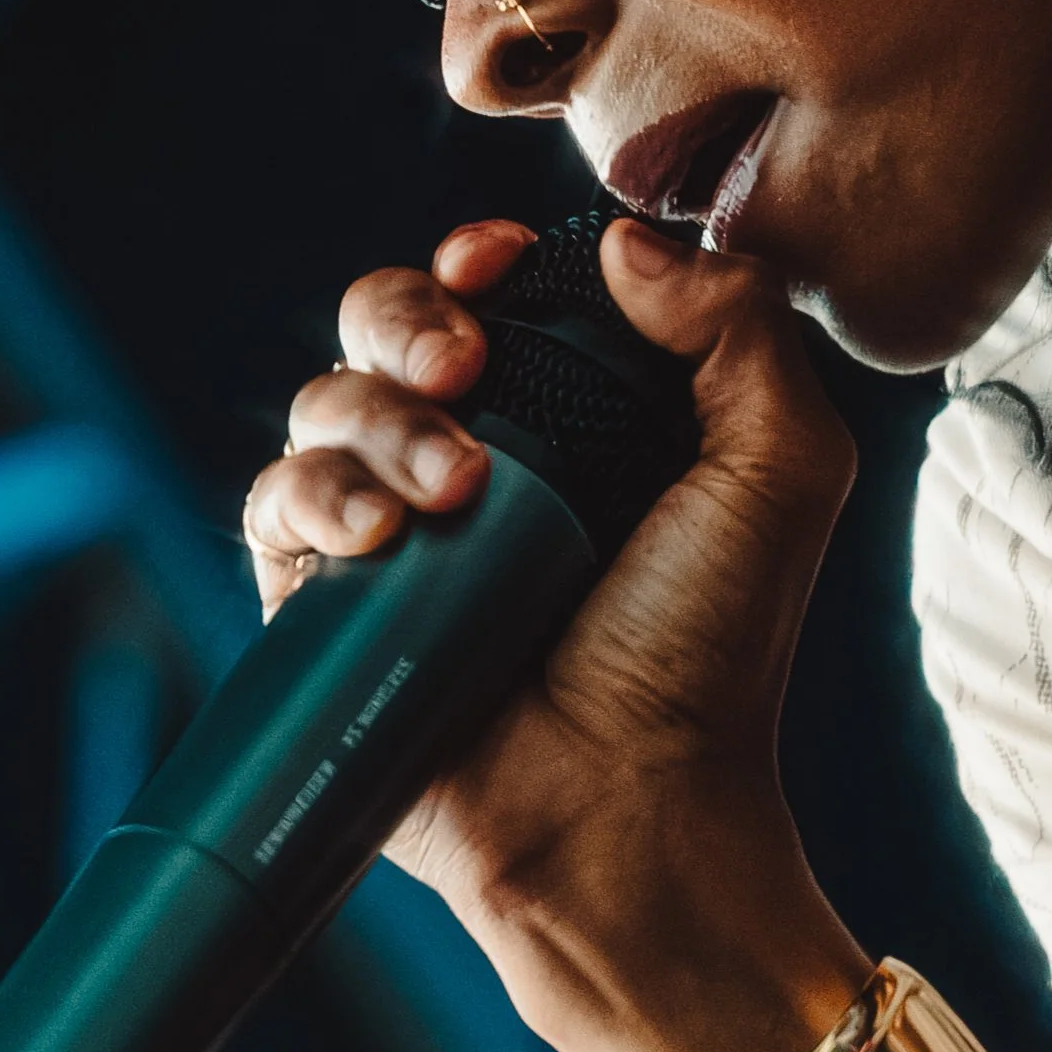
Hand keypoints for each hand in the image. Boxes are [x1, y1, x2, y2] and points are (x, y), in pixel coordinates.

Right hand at [244, 217, 870, 1051]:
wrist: (632, 811)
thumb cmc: (712, 657)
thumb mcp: (778, 471)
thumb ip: (738, 328)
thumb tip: (623, 240)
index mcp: (568, 409)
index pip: (487, 290)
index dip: (475, 259)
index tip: (499, 266)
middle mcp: (469, 455)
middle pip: (381, 320)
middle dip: (407, 313)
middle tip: (467, 363)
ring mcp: (390, 530)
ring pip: (324, 399)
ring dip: (380, 418)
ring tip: (459, 493)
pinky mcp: (324, 605)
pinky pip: (273, 504)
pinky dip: (315, 495)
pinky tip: (381, 538)